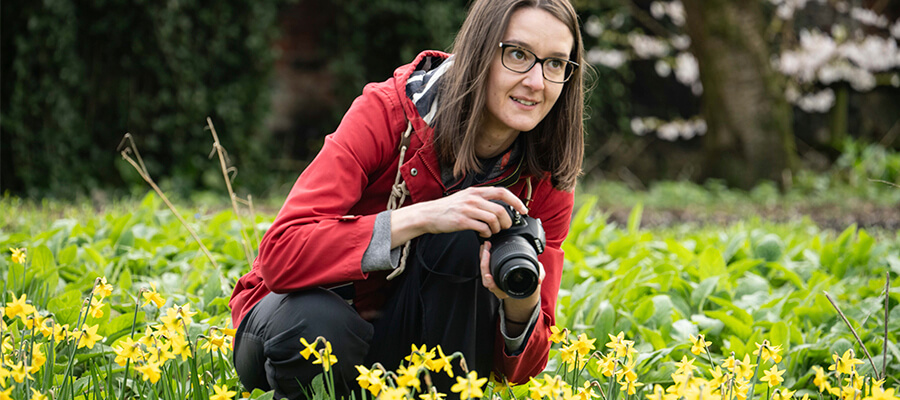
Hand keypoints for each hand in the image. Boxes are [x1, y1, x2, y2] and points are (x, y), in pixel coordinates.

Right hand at [390, 187, 527, 246]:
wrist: (428, 214)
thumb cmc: (447, 208)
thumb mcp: (465, 198)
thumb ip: (480, 200)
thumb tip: (498, 207)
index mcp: (476, 191)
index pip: (502, 192)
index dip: (516, 201)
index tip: (523, 210)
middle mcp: (473, 198)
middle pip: (501, 208)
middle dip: (508, 220)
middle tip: (506, 227)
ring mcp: (468, 209)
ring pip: (494, 219)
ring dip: (497, 228)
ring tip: (493, 232)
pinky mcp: (462, 221)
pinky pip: (483, 228)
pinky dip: (487, 234)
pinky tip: (484, 234)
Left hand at [479, 241, 543, 331]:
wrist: (523, 280)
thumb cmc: (527, 280)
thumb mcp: (535, 277)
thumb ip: (539, 276)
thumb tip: (539, 279)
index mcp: (505, 291)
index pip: (495, 289)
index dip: (491, 283)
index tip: (489, 276)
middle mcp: (497, 287)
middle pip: (486, 279)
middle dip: (484, 264)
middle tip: (486, 251)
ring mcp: (493, 279)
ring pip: (483, 270)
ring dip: (482, 257)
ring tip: (485, 246)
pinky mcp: (490, 271)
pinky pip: (483, 265)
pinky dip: (483, 256)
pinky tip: (485, 247)